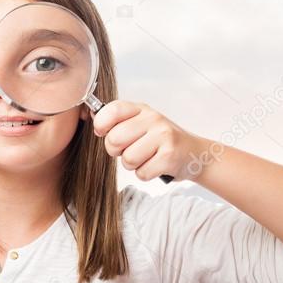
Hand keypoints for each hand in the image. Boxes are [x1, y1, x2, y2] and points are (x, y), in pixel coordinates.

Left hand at [92, 100, 206, 182]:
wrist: (193, 153)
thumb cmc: (161, 141)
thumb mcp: (141, 123)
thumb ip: (118, 121)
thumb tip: (89, 117)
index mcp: (141, 109)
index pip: (112, 110)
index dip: (101, 124)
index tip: (103, 133)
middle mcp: (153, 119)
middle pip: (115, 139)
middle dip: (116, 151)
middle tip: (129, 150)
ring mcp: (163, 136)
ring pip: (127, 159)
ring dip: (133, 165)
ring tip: (145, 158)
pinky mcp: (170, 156)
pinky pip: (142, 172)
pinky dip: (146, 173)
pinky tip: (155, 165)